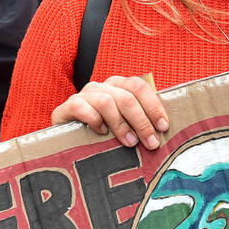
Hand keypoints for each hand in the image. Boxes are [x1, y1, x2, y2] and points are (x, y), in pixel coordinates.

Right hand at [51, 75, 168, 149]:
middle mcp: (102, 87)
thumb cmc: (101, 133)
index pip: (139, 87)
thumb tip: (162, 135)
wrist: (65, 138)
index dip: (153, 106)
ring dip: (121, 124)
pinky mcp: (66, 107)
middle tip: (151, 142)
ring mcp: (84, 95)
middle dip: (142, 121)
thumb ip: (139, 123)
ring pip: (107, 102)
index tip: (163, 126)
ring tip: (130, 143)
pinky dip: (94, 120)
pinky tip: (102, 134)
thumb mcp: (122, 125)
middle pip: (126, 97)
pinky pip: (81, 107)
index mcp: (118, 86)